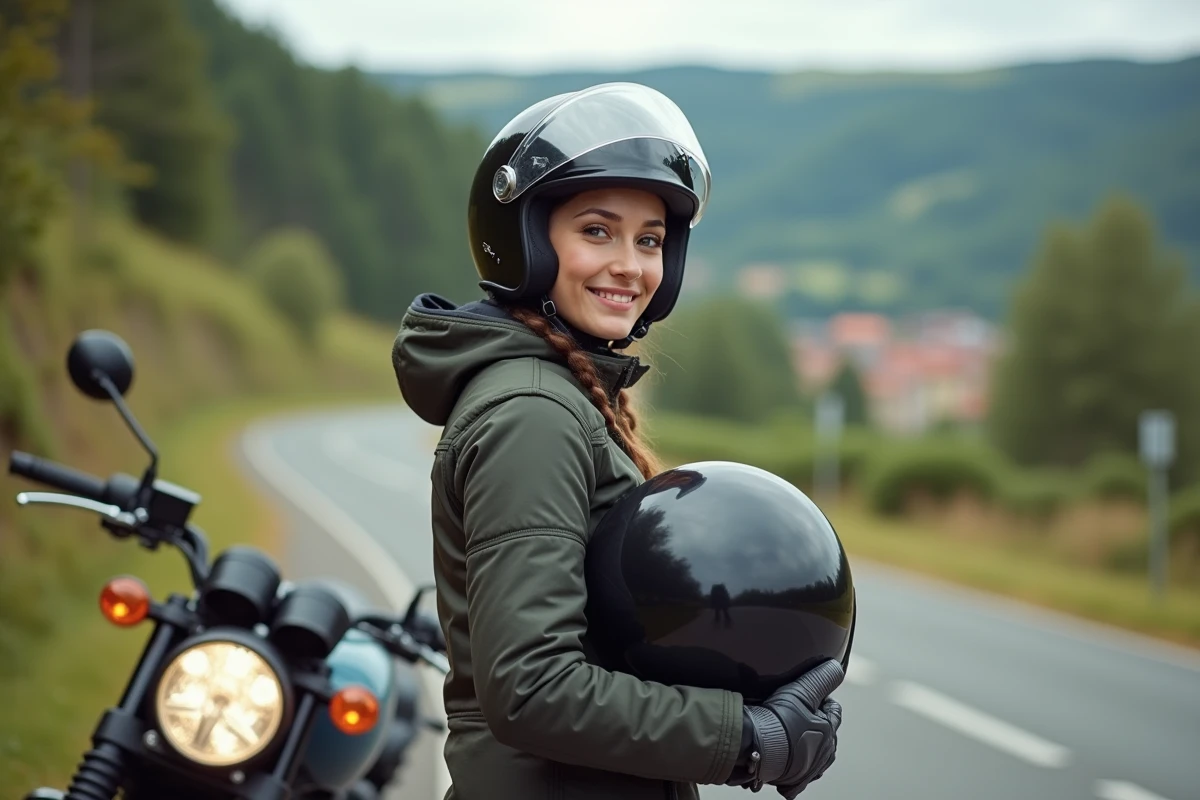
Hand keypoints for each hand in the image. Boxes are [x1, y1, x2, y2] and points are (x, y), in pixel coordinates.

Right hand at [744, 659, 843, 797]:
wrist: (756, 749)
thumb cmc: (780, 722)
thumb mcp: (802, 691)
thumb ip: (820, 679)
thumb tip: (836, 668)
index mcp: (829, 732)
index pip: (833, 710)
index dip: (822, 698)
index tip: (810, 693)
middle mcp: (823, 754)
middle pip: (825, 734)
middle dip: (815, 722)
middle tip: (797, 713)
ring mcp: (808, 770)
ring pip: (813, 754)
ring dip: (805, 745)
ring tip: (790, 735)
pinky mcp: (792, 781)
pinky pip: (796, 774)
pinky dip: (792, 766)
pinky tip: (783, 759)